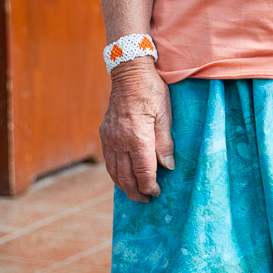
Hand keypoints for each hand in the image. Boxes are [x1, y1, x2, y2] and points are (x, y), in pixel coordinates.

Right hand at [100, 61, 173, 200]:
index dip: (150, 186)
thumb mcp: (165, 115)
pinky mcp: (105, 133)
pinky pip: (108, 159)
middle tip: (145, 200)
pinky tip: (121, 177)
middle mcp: (119, 141)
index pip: (143, 171)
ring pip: (113, 170)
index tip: (157, 193)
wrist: (128, 73)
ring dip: (123, 185)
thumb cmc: (151, 91)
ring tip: (134, 193)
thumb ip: (165, 143)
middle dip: (136, 191)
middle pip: (125, 176)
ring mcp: (109, 137)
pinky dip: (114, 173)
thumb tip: (168, 166)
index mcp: (137, 137)